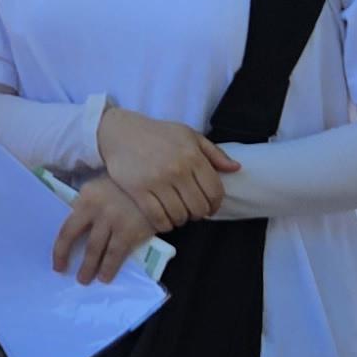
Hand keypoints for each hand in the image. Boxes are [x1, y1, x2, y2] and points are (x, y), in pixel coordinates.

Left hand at [50, 171, 170, 285]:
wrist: (157, 184)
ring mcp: (113, 220)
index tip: (58, 265)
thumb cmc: (127, 187)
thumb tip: (78, 233)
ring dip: (90, 267)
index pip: (67, 227)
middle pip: (78, 240)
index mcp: (86, 197)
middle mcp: (96, 208)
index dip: (60, 250)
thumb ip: (89, 206)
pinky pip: (116, 254)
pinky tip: (105, 276)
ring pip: (96, 249)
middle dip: (71, 259)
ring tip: (85, 280)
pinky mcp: (129, 230)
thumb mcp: (102, 189)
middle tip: (73, 277)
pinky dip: (109, 267)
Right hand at [93, 105, 235, 233]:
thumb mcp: (189, 135)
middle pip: (198, 207)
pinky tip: (165, 219)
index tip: (210, 208)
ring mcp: (157, 181)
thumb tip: (236, 168)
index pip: (215, 191)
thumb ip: (214, 153)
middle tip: (192, 212)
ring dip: (182, 219)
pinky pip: (158, 218)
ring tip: (178, 214)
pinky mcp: (138, 191)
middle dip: (199, 214)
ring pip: (179, 215)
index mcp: (193, 156)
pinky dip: (165, 224)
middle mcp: (177, 170)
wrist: (121, 132)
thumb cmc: (158, 134)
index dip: (216, 205)